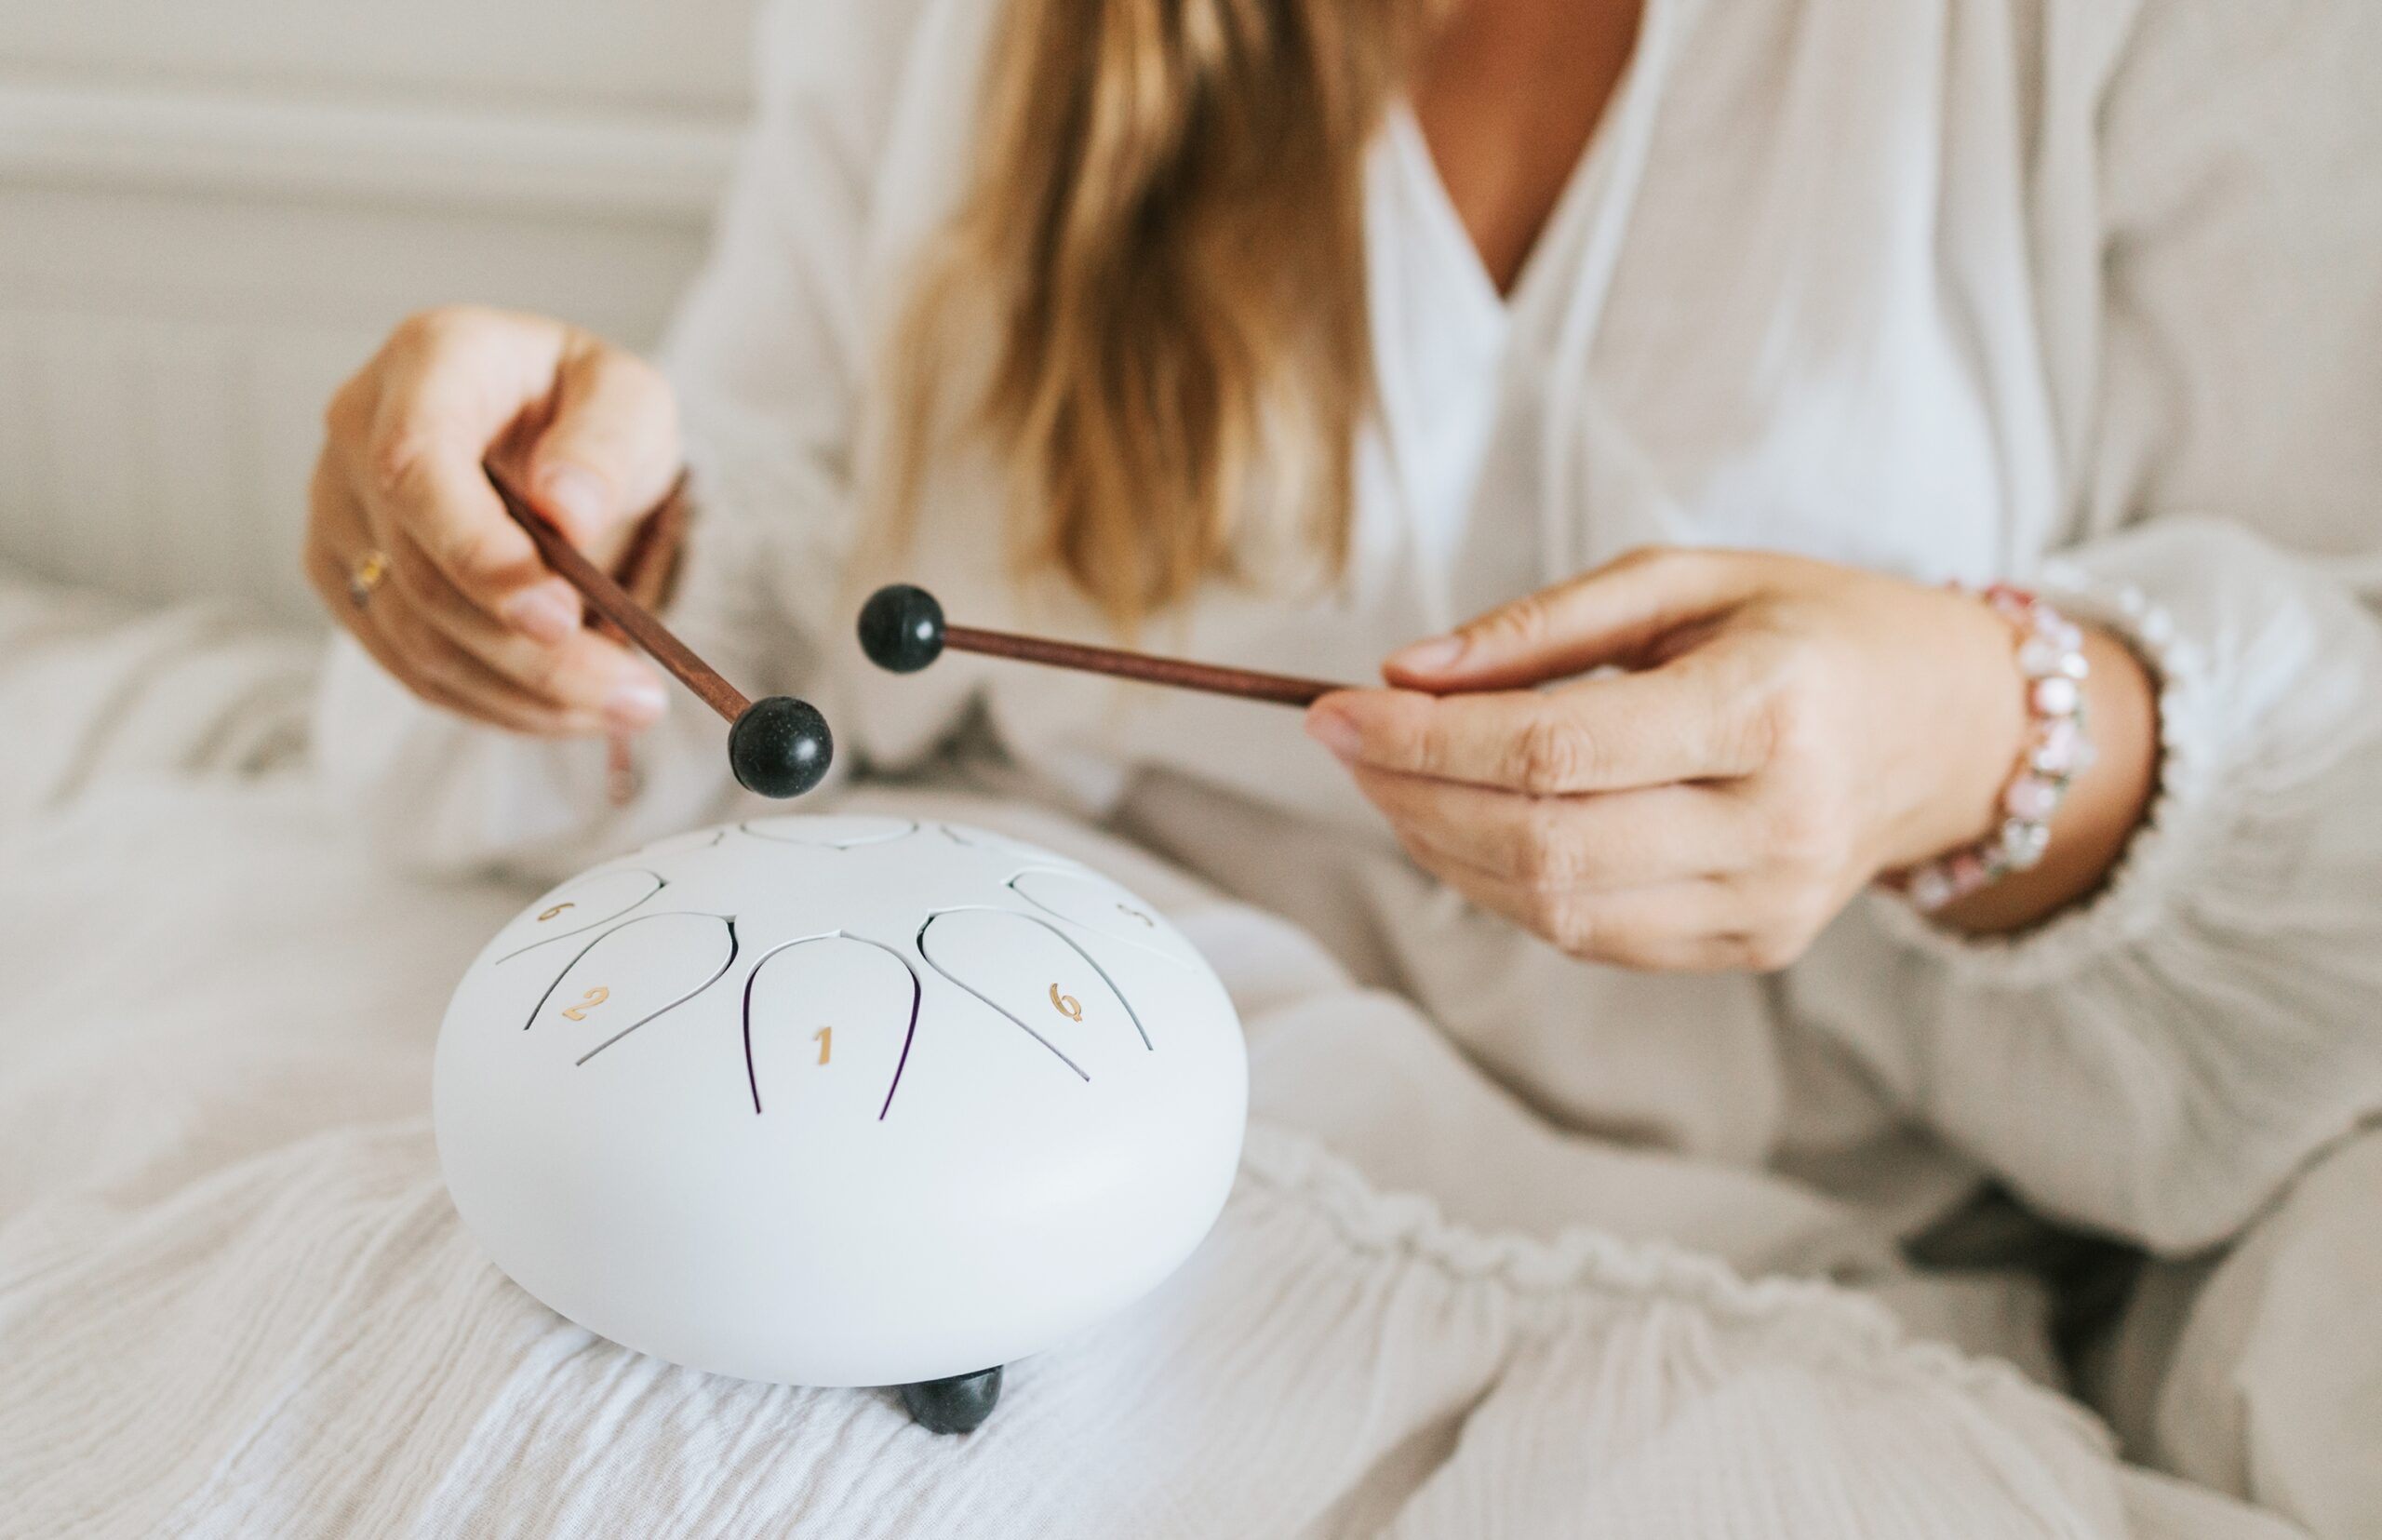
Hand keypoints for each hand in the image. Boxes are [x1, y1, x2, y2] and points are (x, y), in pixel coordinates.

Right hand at [305, 305, 682, 735]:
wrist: (548, 432)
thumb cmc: (584, 405)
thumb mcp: (629, 398)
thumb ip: (606, 442)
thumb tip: (566, 509)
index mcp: (429, 361)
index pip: (416, 466)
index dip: (476, 553)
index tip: (559, 617)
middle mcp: (358, 431)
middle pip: (422, 574)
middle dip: (532, 653)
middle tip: (633, 693)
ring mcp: (340, 510)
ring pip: (415, 638)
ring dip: (524, 693)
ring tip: (623, 705)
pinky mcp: (347, 578)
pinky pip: (412, 666)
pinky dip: (497, 701)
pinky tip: (569, 707)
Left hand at [1305, 548, 2156, 970]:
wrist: (1955, 729)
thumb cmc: (1815, 630)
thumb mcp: (1691, 579)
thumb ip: (1544, 627)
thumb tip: (1406, 673)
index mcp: (1769, 710)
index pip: (1555, 750)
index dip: (1424, 740)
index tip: (1332, 710)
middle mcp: (1777, 824)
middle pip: (1541, 843)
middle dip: (1412, 797)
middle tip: (1347, 744)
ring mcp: (1769, 904)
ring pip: (1553, 909)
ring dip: (1442, 849)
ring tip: (1395, 781)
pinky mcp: (1753, 948)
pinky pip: (1592, 937)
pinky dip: (1505, 887)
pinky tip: (1469, 828)